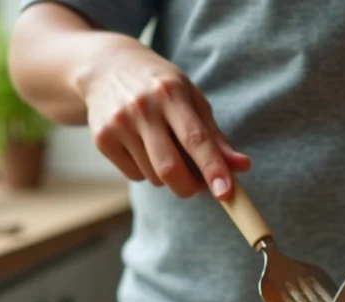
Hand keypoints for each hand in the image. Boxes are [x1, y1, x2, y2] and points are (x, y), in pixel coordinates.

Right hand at [75, 38, 249, 199]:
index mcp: (171, 93)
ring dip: (168, 177)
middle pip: (170, 169)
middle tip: (200, 185)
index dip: (213, 169)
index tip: (226, 193)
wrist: (106, 66)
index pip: (196, 139)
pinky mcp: (101, 138)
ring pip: (154, 176)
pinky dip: (146, 172)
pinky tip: (143, 147)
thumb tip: (243, 167)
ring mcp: (118, 123)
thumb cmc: (161, 86)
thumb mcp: (191, 99)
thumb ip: (216, 136)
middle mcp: (143, 107)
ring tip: (166, 150)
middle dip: (190, 187)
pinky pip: (134, 175)